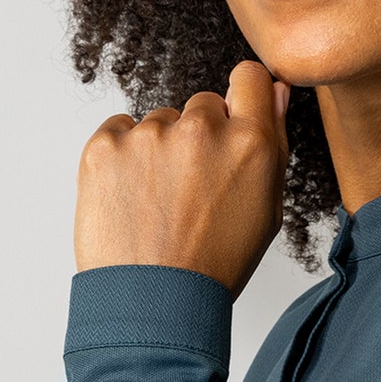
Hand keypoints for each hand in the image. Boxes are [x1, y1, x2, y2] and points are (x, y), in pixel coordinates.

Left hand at [74, 60, 290, 297]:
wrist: (152, 303)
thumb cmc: (214, 264)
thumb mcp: (266, 210)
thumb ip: (273, 143)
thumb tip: (275, 91)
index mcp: (251, 143)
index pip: (250, 78)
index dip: (242, 98)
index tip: (232, 118)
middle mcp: (201, 129)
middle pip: (202, 106)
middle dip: (199, 137)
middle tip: (190, 189)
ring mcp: (149, 135)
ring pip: (158, 122)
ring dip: (159, 151)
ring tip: (157, 204)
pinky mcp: (105, 146)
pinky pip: (118, 131)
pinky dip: (122, 157)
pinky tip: (131, 197)